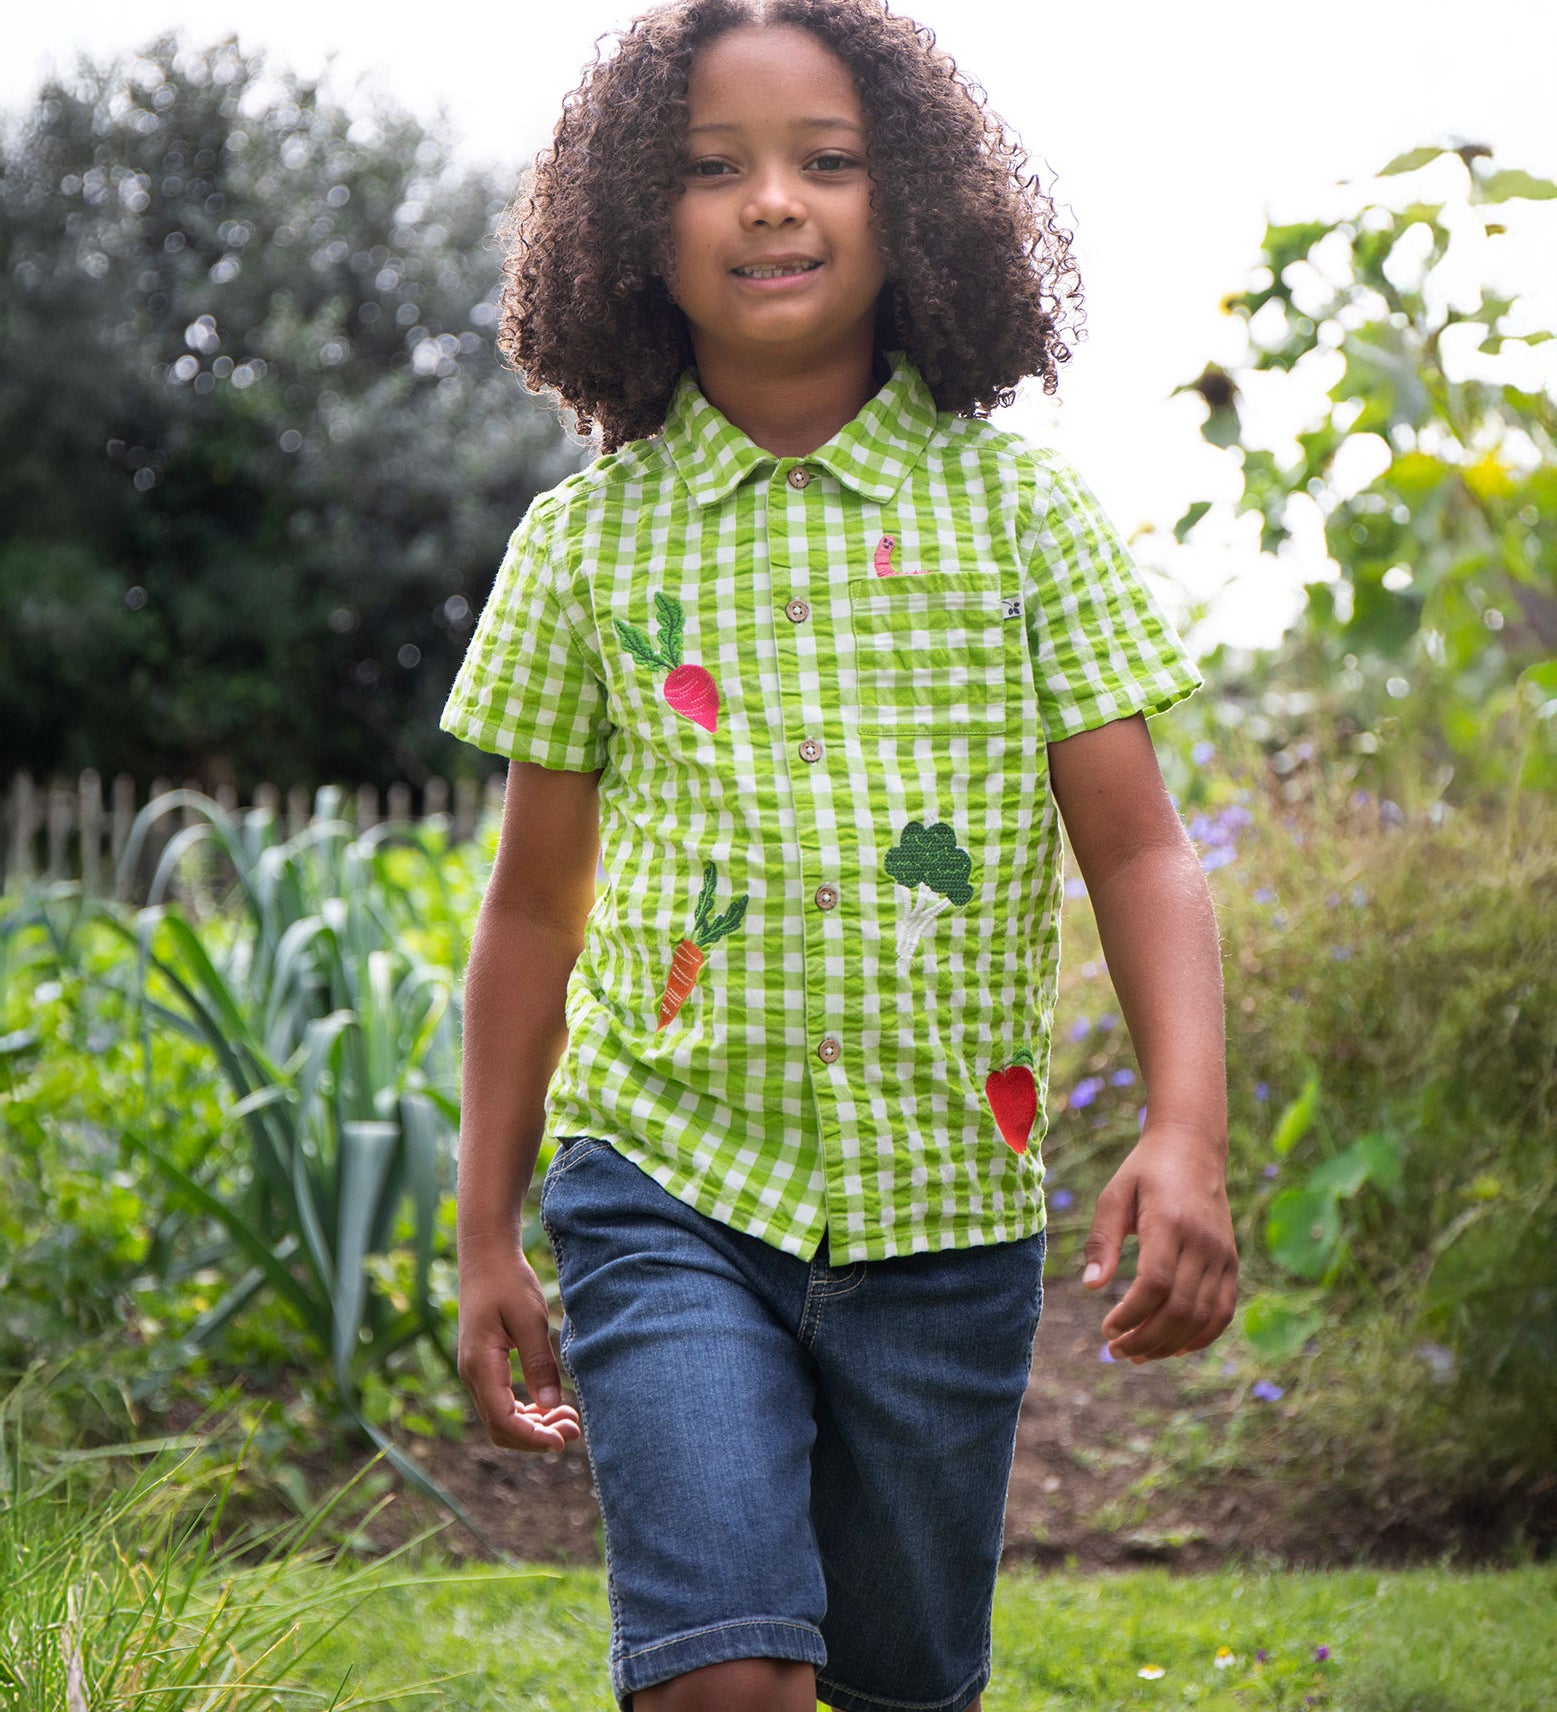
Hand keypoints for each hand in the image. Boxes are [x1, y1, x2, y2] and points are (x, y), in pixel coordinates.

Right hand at [457, 1239, 581, 1451]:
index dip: (533, 1438)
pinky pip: (502, 1402)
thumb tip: (553, 1405)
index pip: (503, 1422)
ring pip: (501, 1418)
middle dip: (537, 1437)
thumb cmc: (508, 1281)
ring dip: (534, 1426)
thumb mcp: (529, 1319)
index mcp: (481, 1366)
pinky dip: (526, 1411)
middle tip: (575, 1431)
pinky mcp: (484, 1366)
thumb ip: (539, 1363)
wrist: (486, 1257)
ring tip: (569, 1420)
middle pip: (501, 1428)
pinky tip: (550, 1406)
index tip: (563, 1441)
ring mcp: (476, 1372)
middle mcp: (472, 1375)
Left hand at [1081, 1122, 1237, 1362]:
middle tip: (1116, 1350)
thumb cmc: (1144, 1172)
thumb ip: (1102, 1240)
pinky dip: (1202, 1336)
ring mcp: (1222, 1253)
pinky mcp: (1232, 1261)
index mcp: (1169, 1222)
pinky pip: (1223, 1310)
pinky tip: (1175, 1348)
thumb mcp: (1114, 1195)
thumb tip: (1091, 1287)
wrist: (1192, 1148)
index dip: (1131, 1315)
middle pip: (1180, 1308)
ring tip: (1138, 1353)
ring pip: (1202, 1316)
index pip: (1155, 1284)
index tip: (1107, 1328)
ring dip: (1170, 1344)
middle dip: (1146, 1338)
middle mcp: (1202, 1241)